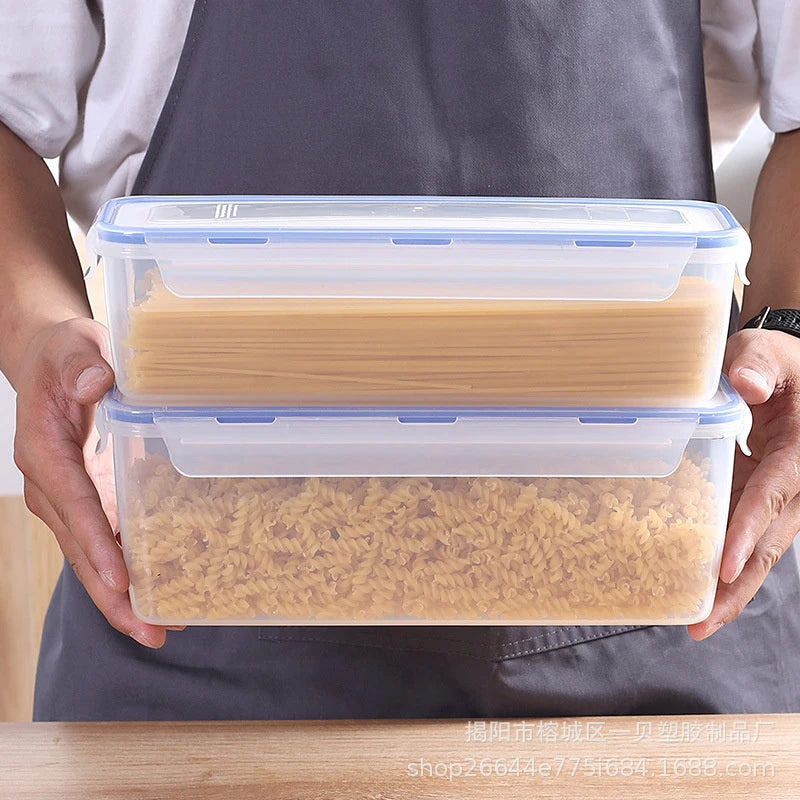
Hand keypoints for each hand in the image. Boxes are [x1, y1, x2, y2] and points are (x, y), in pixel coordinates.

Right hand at [13, 318, 172, 646]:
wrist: (51, 362)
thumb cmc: (64, 355)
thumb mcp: (74, 347)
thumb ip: (83, 364)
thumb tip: (98, 383)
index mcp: (45, 450)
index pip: (73, 502)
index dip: (96, 543)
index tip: (121, 579)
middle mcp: (50, 485)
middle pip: (79, 547)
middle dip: (112, 594)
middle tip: (150, 630)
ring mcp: (66, 498)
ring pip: (89, 555)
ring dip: (120, 596)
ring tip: (158, 628)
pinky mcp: (86, 499)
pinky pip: (102, 541)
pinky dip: (125, 569)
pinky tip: (155, 592)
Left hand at [689, 327, 799, 639]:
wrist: (789, 372)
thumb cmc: (780, 362)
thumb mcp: (769, 353)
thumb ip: (757, 364)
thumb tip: (745, 386)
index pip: (775, 494)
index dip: (750, 530)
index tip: (726, 567)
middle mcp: (798, 483)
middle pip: (769, 541)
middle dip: (738, 586)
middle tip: (703, 622)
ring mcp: (782, 496)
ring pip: (760, 548)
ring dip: (730, 587)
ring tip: (696, 621)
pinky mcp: (763, 497)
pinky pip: (745, 533)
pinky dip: (723, 560)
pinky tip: (696, 585)